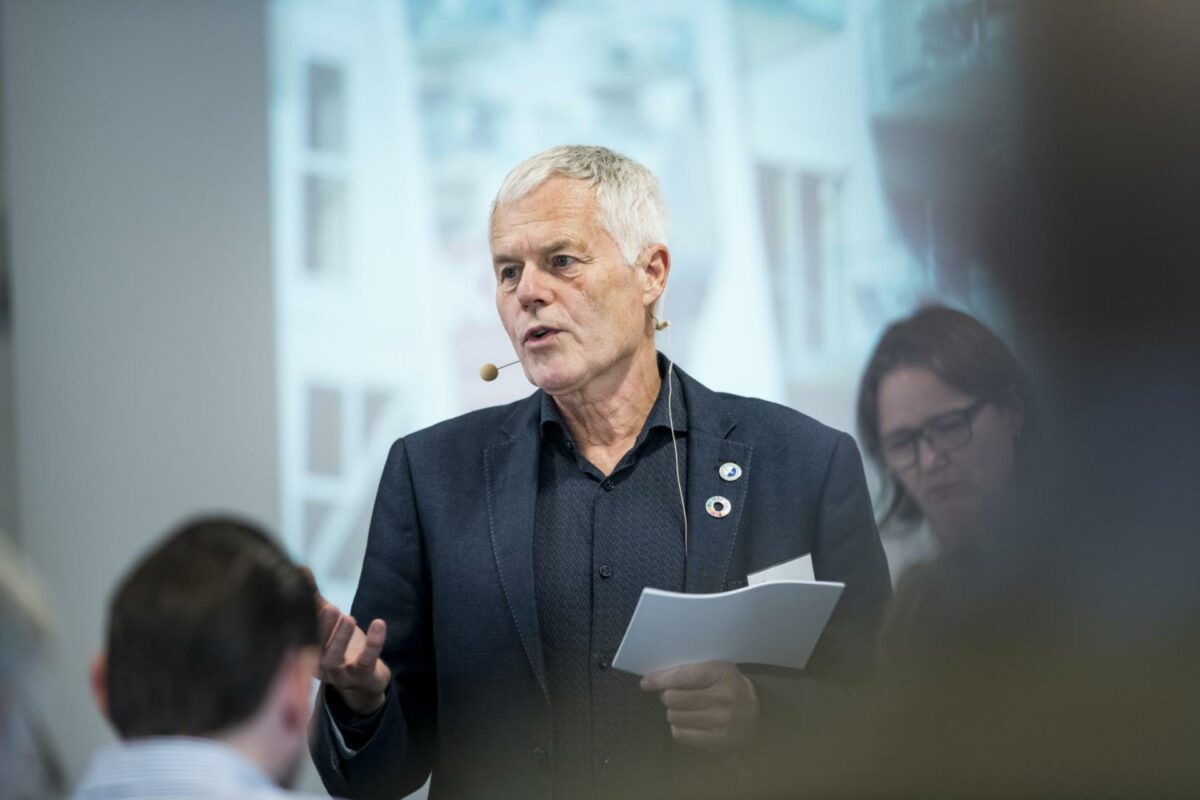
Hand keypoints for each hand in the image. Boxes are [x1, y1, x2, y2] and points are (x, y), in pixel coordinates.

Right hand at [312, 580, 390, 714]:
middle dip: (321, 627)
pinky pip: (367, 660)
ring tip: (349, 617)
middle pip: (313, 647)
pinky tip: (379, 623)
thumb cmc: (341, 646)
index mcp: (304, 650)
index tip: (301, 598)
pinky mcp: (363, 675)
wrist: (363, 682)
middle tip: (330, 607)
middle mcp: (317, 664)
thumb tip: (299, 567)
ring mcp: (339, 673)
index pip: (298, 634)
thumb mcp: (327, 621)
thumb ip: (313, 597)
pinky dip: (374, 642)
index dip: (299, 617)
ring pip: (334, 659)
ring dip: (340, 638)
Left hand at [640, 661, 759, 748]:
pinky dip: (678, 727)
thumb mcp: (716, 670)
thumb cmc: (730, 688)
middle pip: (673, 698)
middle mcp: (723, 698)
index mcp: (722, 673)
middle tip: (674, 695)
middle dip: (668, 696)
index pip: (683, 676)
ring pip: (674, 716)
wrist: (756, 717)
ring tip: (685, 709)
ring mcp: (720, 721)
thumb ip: (689, 671)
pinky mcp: (716, 741)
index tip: (646, 682)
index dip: (660, 679)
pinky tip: (689, 721)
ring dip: (673, 712)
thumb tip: (652, 680)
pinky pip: (680, 734)